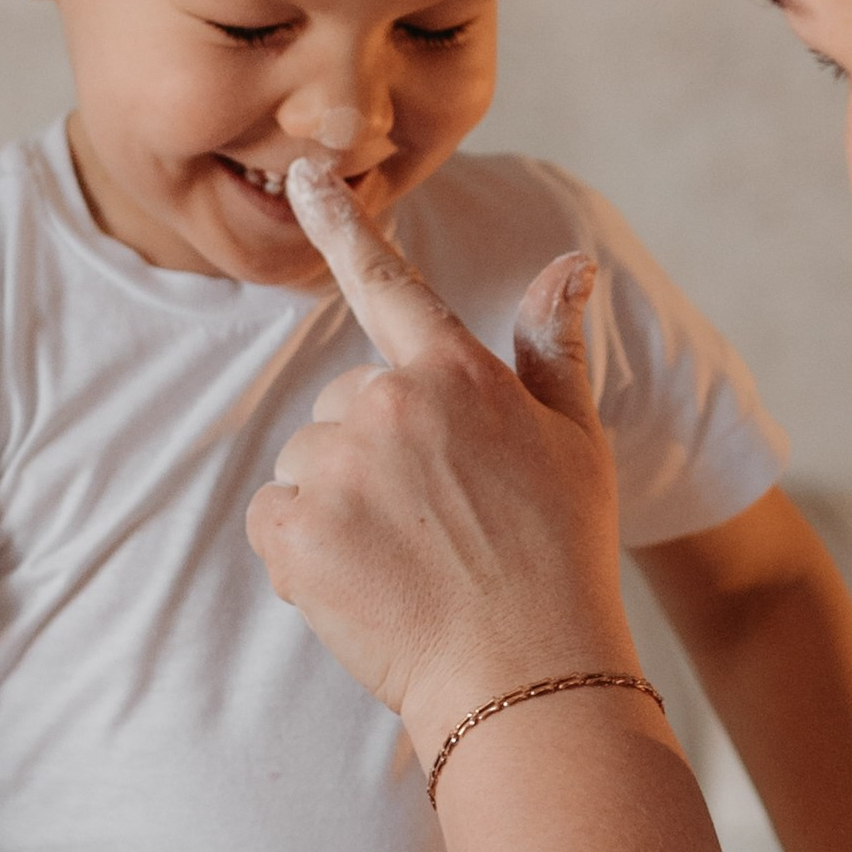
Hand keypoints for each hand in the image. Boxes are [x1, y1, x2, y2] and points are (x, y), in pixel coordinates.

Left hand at [246, 157, 634, 756]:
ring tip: (406, 565)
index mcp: (457, 374)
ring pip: (307, 468)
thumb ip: (556, 348)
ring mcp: (340, 466)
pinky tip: (365, 588)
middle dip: (371, 462)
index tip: (303, 175)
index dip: (342, 225)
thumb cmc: (562, 561)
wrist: (527, 676)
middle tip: (434, 528)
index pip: (387, 282)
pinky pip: (276, 522)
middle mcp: (390, 404)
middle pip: (341, 411)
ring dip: (337, 512)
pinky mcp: (298, 529)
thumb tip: (572, 263)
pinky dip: (304, 558)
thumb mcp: (576, 444)